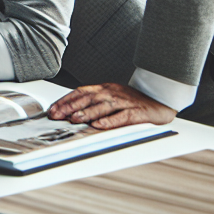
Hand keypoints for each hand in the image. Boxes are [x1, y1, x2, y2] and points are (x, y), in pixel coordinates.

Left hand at [47, 82, 176, 128]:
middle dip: (70, 107)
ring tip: (74, 119)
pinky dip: (109, 121)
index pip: (79, 93)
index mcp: (103, 88)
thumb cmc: (133, 100)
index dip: (65, 101)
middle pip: (87, 98)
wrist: (161, 97)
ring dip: (87, 113)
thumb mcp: (111, 97)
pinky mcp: (137, 111)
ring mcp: (124, 101)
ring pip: (102, 106)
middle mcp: (111, 92)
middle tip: (57, 115)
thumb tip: (71, 112)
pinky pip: (122, 116)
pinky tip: (99, 125)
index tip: (52, 110)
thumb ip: (94, 102)